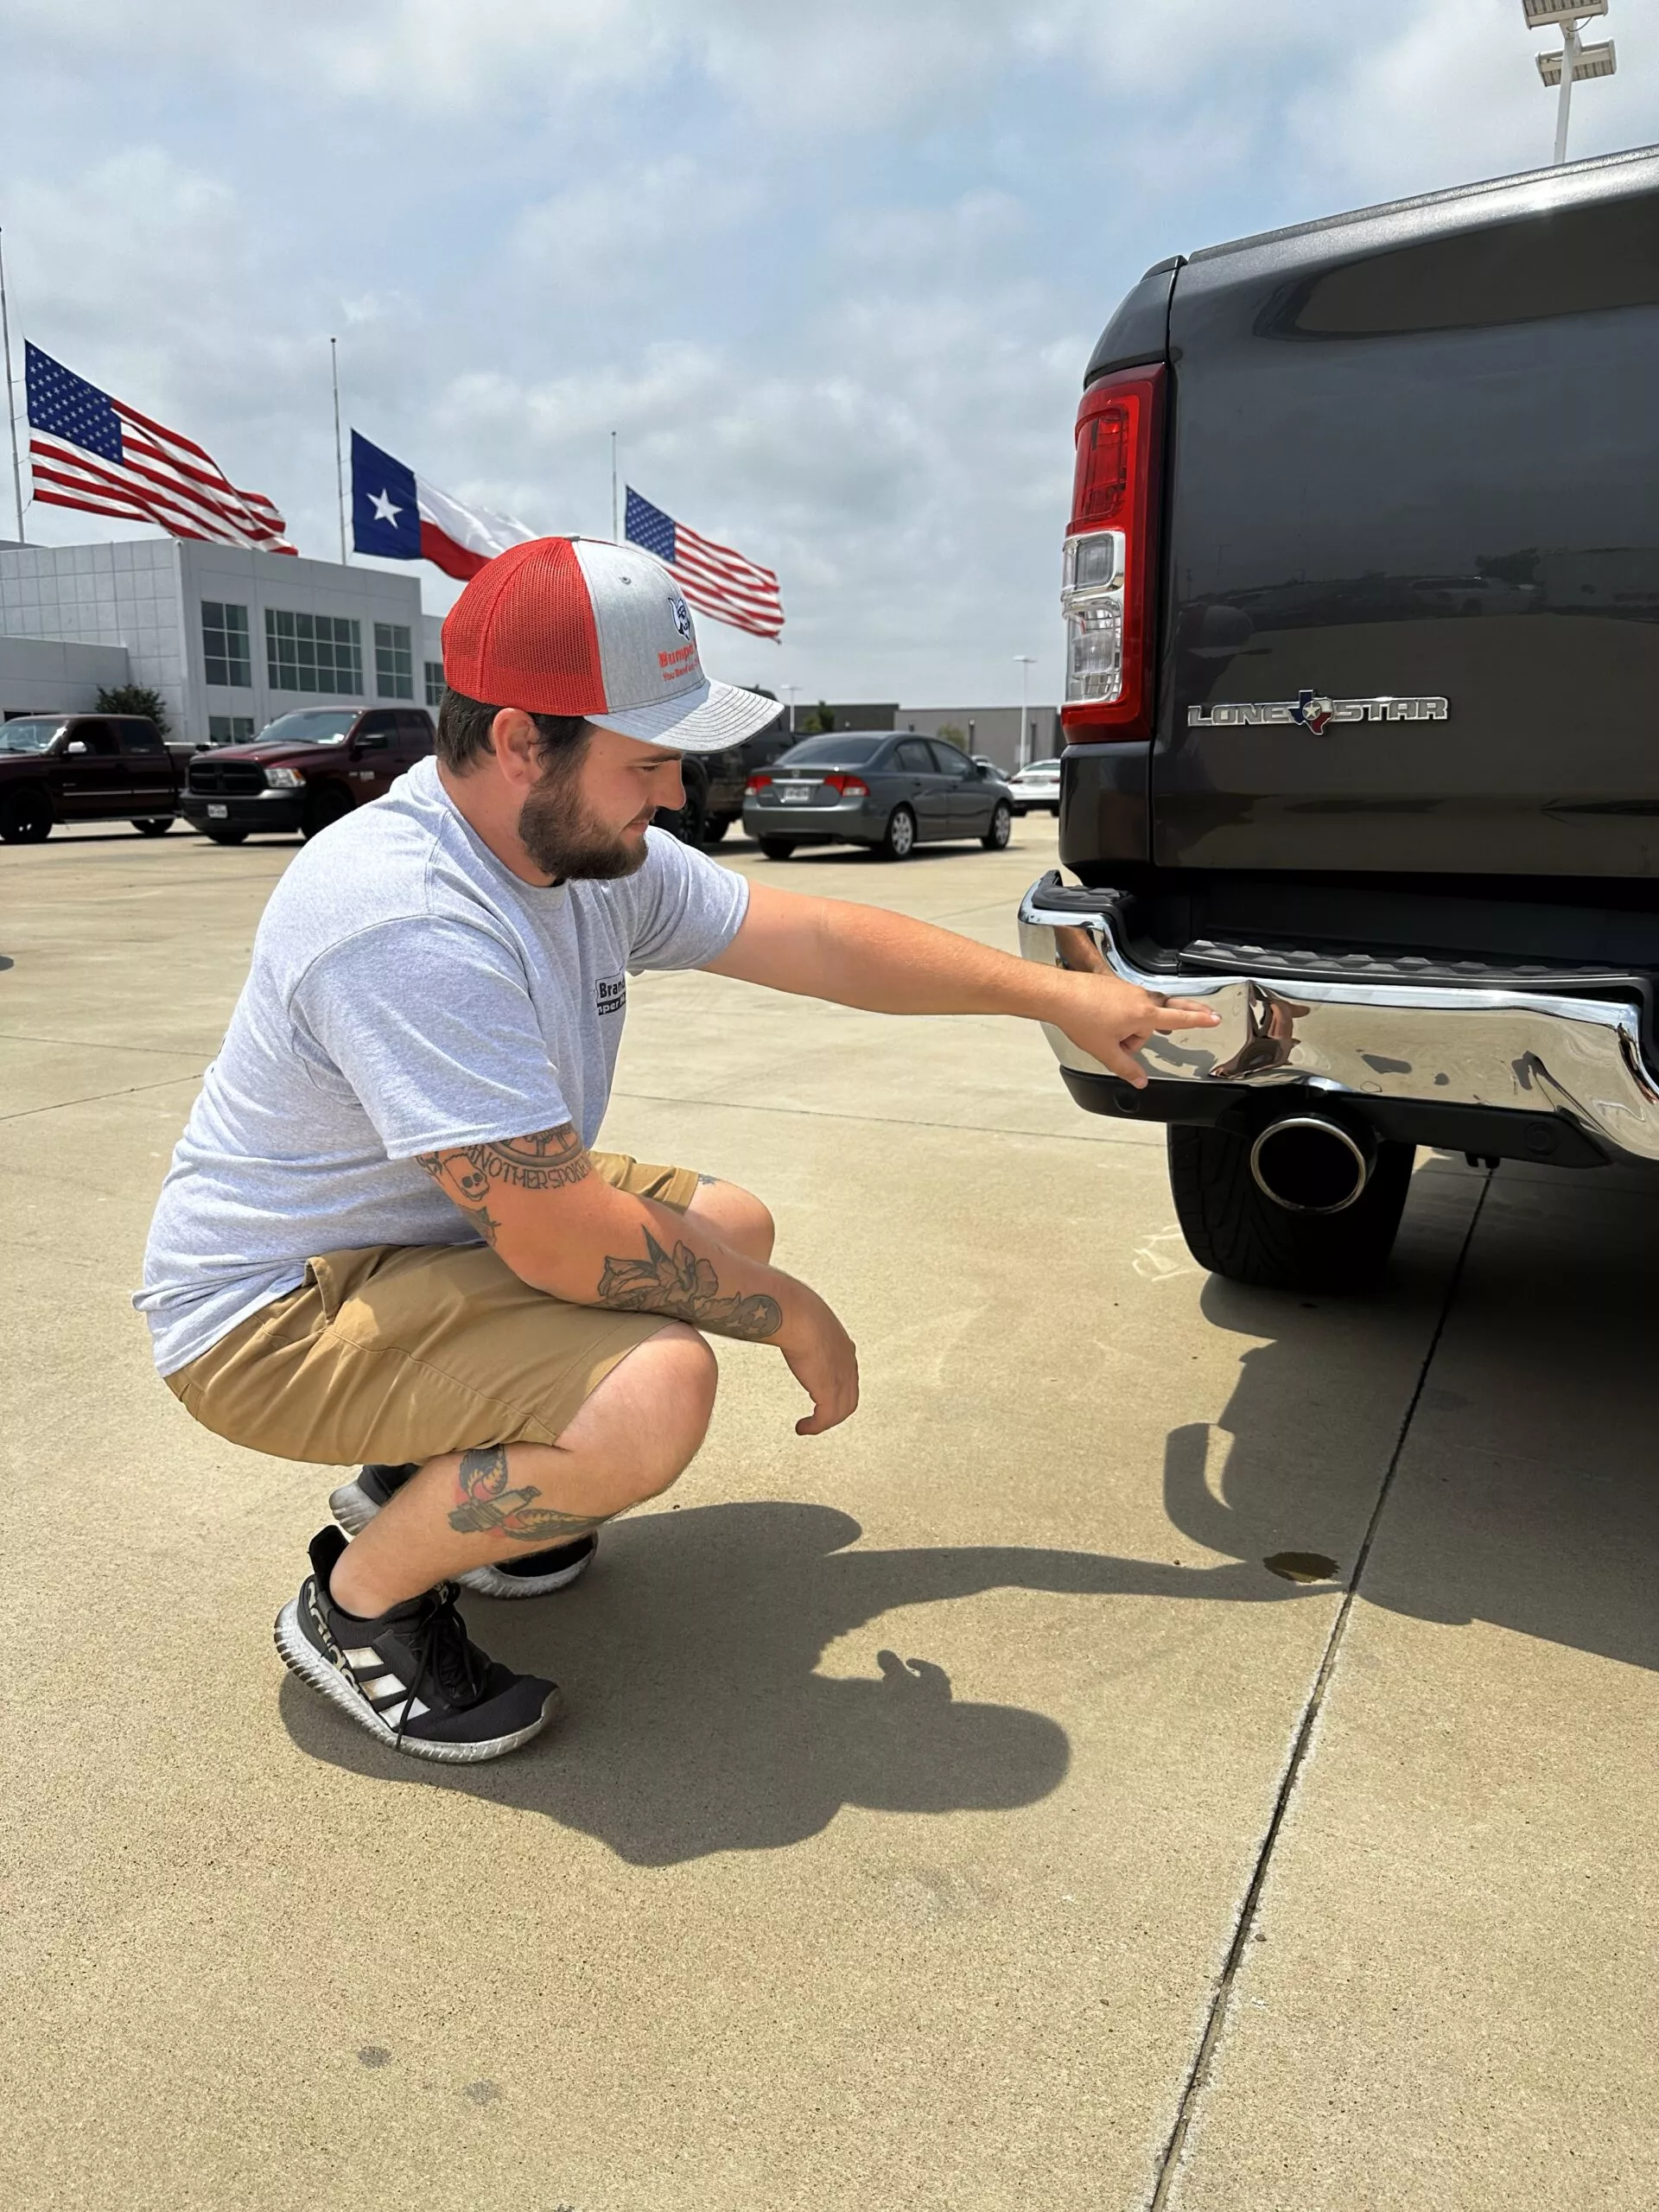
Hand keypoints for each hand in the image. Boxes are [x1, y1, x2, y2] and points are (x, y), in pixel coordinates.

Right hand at [778, 1292, 860, 1435]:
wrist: (796, 1314)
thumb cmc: (795, 1309)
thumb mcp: (803, 1318)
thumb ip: (798, 1326)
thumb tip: (777, 1319)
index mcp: (843, 1346)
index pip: (848, 1374)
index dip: (838, 1388)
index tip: (824, 1395)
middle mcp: (847, 1363)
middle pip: (850, 1396)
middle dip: (836, 1410)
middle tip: (820, 1418)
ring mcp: (842, 1378)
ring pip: (842, 1410)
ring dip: (826, 1421)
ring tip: (810, 1427)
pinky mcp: (830, 1391)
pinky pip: (827, 1417)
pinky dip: (816, 1426)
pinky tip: (804, 1428)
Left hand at [1052, 971, 1220, 1087]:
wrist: (1059, 995)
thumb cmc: (1081, 1018)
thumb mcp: (1105, 1051)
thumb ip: (1126, 1068)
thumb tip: (1141, 1082)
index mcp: (1143, 1014)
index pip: (1179, 1018)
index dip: (1199, 1020)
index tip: (1215, 1019)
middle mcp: (1139, 998)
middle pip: (1163, 1013)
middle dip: (1181, 1016)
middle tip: (1205, 1015)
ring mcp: (1127, 989)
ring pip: (1140, 1012)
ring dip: (1133, 1027)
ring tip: (1110, 1036)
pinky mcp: (1114, 985)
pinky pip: (1127, 1003)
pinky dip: (1122, 1016)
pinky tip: (1103, 1021)